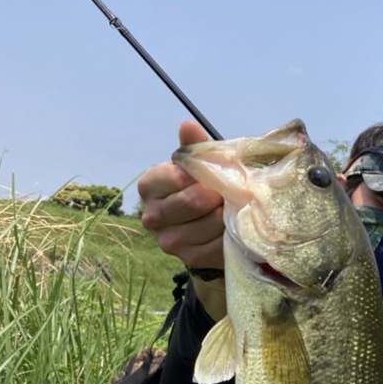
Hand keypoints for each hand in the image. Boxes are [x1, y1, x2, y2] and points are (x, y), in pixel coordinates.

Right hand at [138, 121, 224, 267]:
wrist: (209, 227)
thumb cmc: (203, 187)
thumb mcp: (199, 166)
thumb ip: (194, 148)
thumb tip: (188, 125)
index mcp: (149, 186)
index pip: (177, 175)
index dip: (203, 173)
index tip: (215, 173)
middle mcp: (152, 215)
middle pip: (193, 200)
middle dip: (219, 194)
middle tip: (230, 191)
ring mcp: (168, 240)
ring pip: (209, 223)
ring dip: (228, 214)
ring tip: (233, 208)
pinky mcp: (189, 258)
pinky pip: (218, 244)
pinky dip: (230, 234)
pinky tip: (232, 227)